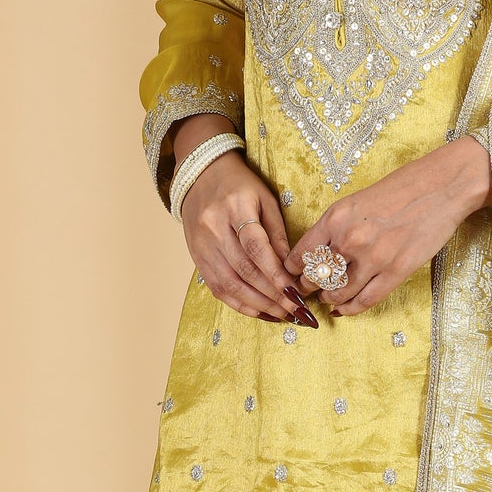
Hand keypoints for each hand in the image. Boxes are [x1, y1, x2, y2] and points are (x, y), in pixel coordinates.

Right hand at [177, 134, 317, 326]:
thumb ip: (278, 233)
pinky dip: (239, 304)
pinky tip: (259, 311)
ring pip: (229, 284)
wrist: (201, 176)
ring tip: (282, 314)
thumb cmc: (241, 186)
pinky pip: (217, 288)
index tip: (294, 291)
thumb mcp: (266, 199)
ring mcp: (202, 245)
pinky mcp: (197, 258)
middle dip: (271, 294)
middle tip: (295, 308)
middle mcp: (213, 228)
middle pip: (243, 269)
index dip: (275, 272)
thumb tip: (291, 269)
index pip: (255, 247)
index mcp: (235, 207)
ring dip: (258, 304)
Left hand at [285, 136, 491, 314]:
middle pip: (316, 277)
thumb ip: (335, 227)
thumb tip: (317, 254)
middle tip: (309, 291)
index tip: (294, 276)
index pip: (301, 255)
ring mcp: (373, 257)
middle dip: (309, 288)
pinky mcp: (396, 271)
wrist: (440, 187)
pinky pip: (365, 300)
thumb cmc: (399, 190)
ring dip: (330, 298)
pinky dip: (350, 309)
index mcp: (335, 217)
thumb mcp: (355, 201)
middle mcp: (349, 239)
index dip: (293, 271)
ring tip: (329, 297)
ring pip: (338, 293)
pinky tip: (344, 309)